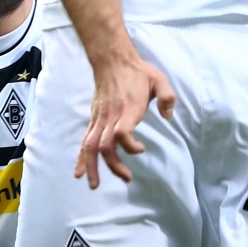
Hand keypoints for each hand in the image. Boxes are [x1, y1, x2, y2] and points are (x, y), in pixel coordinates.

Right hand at [75, 55, 175, 188]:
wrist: (113, 61)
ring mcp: (100, 118)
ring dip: (92, 167)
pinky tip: (79, 172)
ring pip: (91, 146)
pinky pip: (85, 140)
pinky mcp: (94, 119)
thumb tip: (168, 116)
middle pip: (106, 145)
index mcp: (128, 108)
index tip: (142, 149)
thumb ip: (167, 97)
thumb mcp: (159, 80)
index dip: (130, 146)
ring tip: (94, 185)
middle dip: (114, 166)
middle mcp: (111, 116)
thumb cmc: (138, 72)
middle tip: (128, 178)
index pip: (121, 132)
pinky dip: (81, 157)